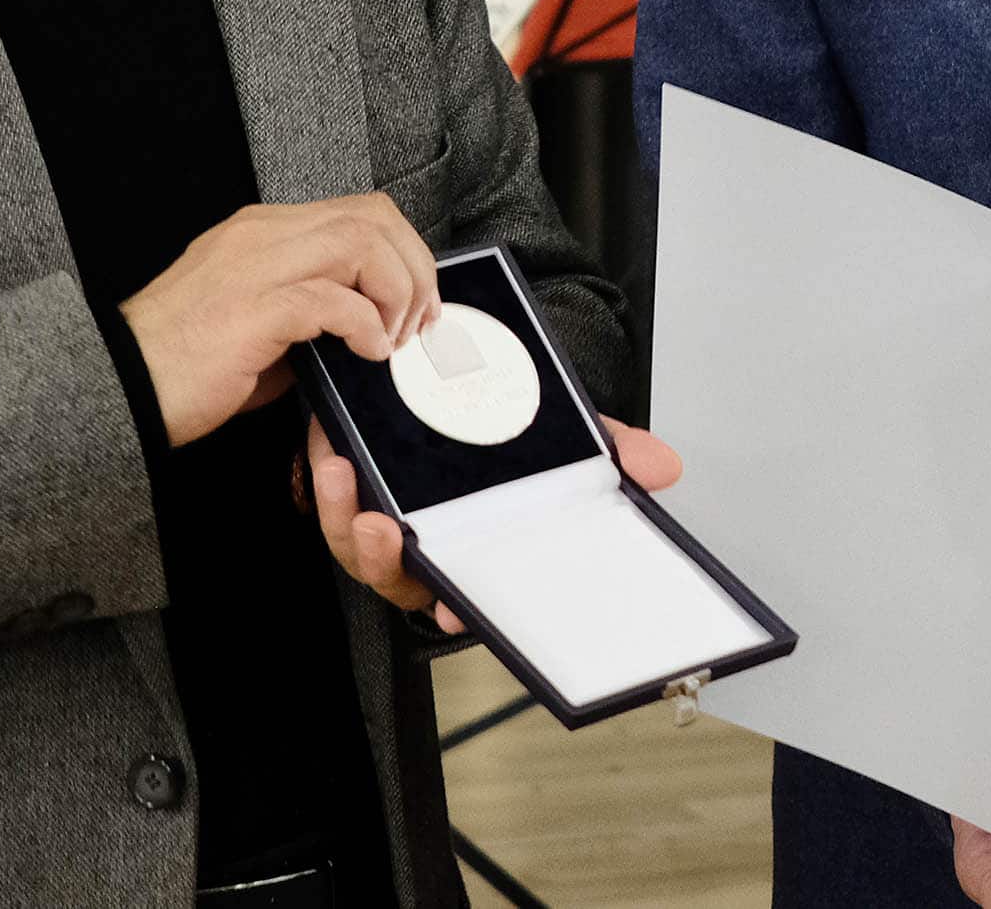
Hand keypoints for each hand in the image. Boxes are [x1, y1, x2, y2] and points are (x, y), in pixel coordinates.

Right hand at [119, 192, 439, 446]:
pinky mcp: (252, 310)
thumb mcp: (255, 326)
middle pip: (371, 215)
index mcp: (260, 232)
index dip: (403, 251)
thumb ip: (306, 315)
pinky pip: (332, 300)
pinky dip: (365, 325)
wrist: (117, 388)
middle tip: (418, 322)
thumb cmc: (179, 367)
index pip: (356, 211)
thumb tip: (360, 331)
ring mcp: (255, 267)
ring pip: (360, 242)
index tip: (417, 301)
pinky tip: (365, 353)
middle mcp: (260, 236)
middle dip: (413, 267)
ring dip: (394, 292)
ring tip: (389, 339)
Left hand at [304, 414, 682, 631]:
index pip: (466, 595)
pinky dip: (326, 479)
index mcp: (477, 551)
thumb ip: (611, 452)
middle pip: (400, 577)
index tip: (454, 612)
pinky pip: (329, 497)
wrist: (462, 378)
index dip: (458, 610)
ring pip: (355, 543)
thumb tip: (664, 467)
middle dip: (385, 560)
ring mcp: (385, 518)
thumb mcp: (565, 436)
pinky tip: (332, 449)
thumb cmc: (514, 432)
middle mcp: (429, 545)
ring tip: (342, 477)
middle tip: (382, 530)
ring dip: (341, 516)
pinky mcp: (350, 484)